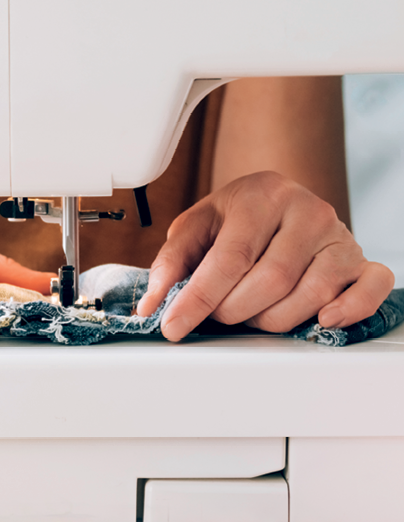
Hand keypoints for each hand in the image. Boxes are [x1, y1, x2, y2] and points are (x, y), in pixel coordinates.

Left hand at [136, 171, 394, 340]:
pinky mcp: (360, 259)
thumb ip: (171, 263)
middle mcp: (307, 211)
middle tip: (219, 313)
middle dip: (235, 310)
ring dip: (274, 319)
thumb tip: (151, 305)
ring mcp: (338, 236)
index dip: (199, 298)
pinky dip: (349, 309)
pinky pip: (370, 288)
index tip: (174, 325)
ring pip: (312, 294)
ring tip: (253, 311)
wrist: (275, 203)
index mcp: (261, 196)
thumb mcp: (194, 230)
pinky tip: (322, 320)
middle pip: (272, 281)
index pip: (230, 257)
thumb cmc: (232, 220)